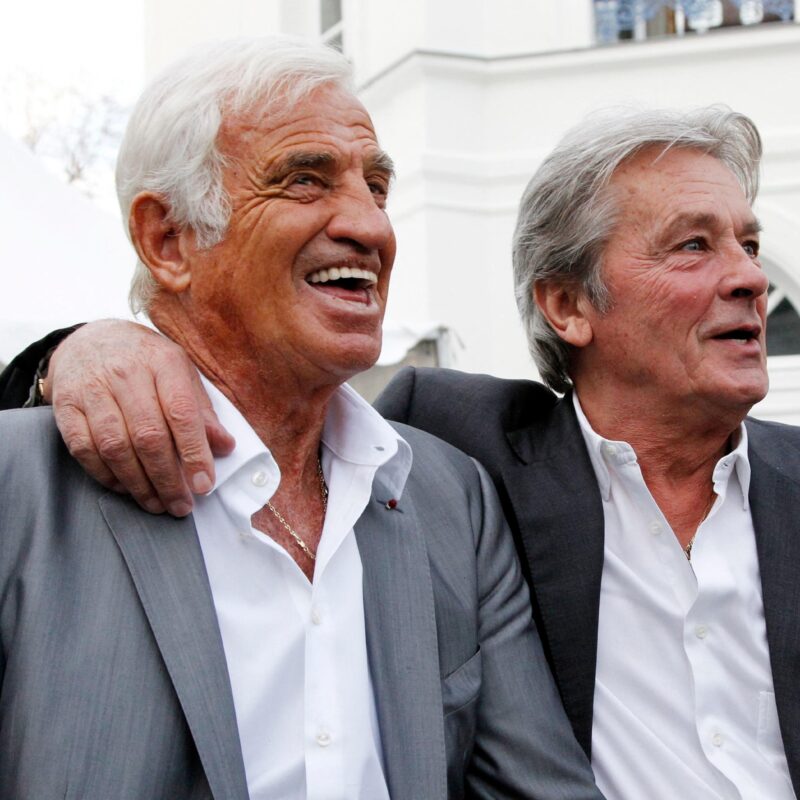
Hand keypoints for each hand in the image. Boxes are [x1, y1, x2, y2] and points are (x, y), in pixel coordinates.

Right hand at [45, 320, 234, 515]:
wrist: (92, 339)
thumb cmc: (146, 362)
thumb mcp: (181, 374)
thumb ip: (202, 411)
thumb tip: (224, 446)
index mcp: (163, 363)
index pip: (182, 412)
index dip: (194, 453)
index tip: (204, 484)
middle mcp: (126, 374)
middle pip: (149, 436)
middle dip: (168, 479)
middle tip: (181, 505)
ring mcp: (92, 390)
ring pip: (116, 447)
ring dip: (139, 484)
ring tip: (157, 503)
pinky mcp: (66, 407)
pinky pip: (85, 450)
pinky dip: (107, 476)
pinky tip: (126, 488)